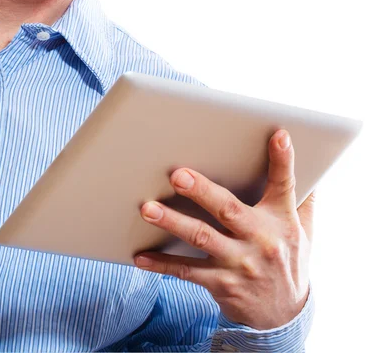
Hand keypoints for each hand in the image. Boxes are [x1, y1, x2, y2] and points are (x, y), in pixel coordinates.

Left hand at [134, 129, 314, 329]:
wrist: (284, 316)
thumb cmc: (288, 259)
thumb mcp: (304, 230)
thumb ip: (303, 199)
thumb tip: (311, 162)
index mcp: (282, 220)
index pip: (284, 185)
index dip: (282, 160)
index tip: (277, 136)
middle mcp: (261, 240)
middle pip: (228, 209)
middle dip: (201, 191)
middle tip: (177, 175)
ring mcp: (240, 263)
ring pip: (201, 238)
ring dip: (173, 222)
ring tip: (148, 209)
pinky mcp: (222, 283)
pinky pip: (186, 271)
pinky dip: (162, 264)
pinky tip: (141, 256)